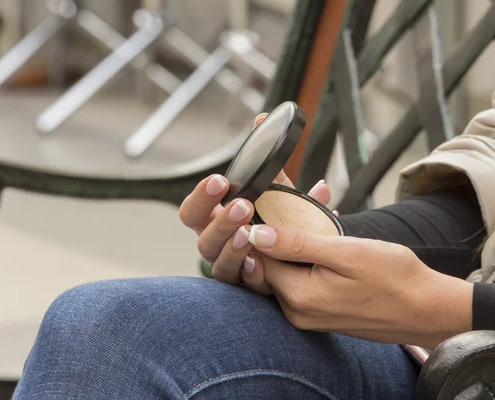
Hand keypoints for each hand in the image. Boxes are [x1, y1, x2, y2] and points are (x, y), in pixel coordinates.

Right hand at [179, 113, 332, 285]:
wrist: (301, 263)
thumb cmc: (278, 225)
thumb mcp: (278, 195)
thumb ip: (270, 165)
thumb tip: (264, 118)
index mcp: (216, 221)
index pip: (193, 211)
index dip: (202, 196)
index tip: (220, 180)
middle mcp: (216, 245)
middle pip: (201, 236)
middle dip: (219, 219)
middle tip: (242, 205)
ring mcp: (230, 267)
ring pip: (216, 262)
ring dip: (231, 246)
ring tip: (249, 233)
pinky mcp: (246, 287)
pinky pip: (240, 285)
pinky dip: (248, 273)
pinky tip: (258, 264)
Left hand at [244, 224, 473, 347]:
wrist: (428, 310)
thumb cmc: (395, 278)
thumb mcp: (347, 253)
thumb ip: (298, 245)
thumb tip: (255, 233)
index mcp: (298, 297)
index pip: (258, 256)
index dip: (260, 225)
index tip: (269, 199)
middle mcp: (296, 312)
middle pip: (269, 264)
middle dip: (278, 231)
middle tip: (292, 201)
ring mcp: (308, 317)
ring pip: (285, 271)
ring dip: (293, 243)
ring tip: (314, 215)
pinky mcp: (320, 315)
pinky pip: (301, 282)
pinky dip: (306, 259)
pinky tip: (322, 238)